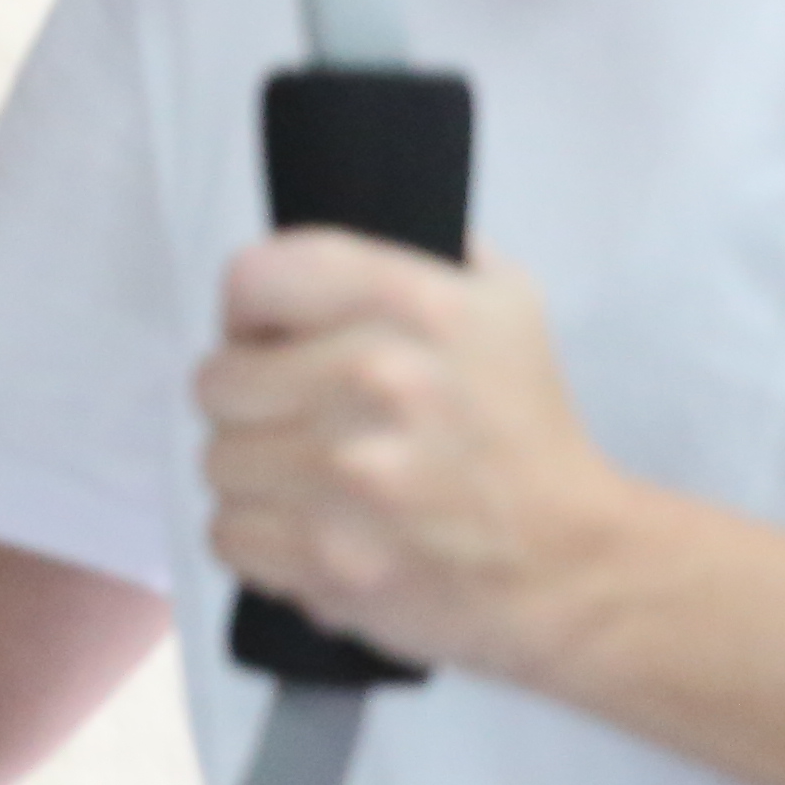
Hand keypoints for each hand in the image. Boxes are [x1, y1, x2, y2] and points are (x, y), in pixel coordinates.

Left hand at [192, 229, 642, 686]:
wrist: (568, 563)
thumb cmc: (524, 432)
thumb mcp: (502, 303)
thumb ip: (420, 251)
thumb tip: (341, 221)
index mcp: (413, 305)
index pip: (253, 277)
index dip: (250, 312)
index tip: (272, 339)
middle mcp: (375, 380)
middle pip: (217, 380)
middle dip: (251, 402)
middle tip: (303, 420)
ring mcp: (347, 474)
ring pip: (216, 461)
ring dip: (254, 475)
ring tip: (315, 481)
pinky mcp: (328, 558)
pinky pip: (226, 532)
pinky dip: (260, 539)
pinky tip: (314, 529)